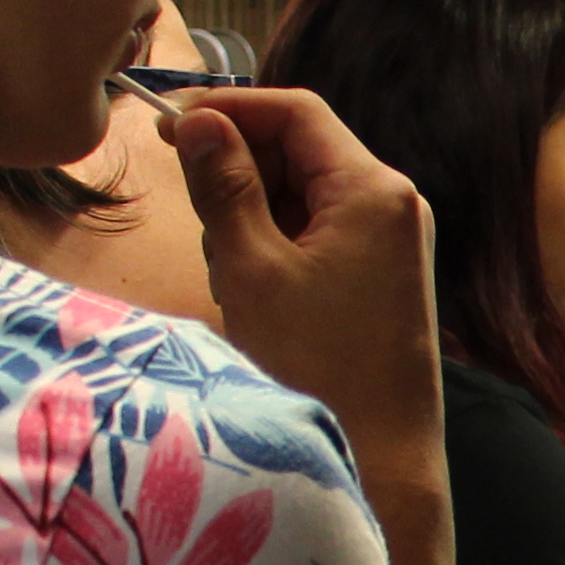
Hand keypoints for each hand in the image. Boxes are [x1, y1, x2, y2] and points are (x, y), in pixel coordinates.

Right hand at [166, 88, 442, 481]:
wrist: (380, 454)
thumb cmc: (318, 367)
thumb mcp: (251, 269)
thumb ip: (223, 186)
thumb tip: (198, 121)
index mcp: (373, 190)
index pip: (294, 111)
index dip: (228, 109)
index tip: (171, 128)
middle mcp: (393, 205)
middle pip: (297, 151)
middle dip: (239, 179)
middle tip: (208, 230)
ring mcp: (390, 241)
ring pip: (299, 197)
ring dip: (251, 223)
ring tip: (240, 285)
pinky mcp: (380, 275)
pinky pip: (315, 236)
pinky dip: (274, 252)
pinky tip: (260, 302)